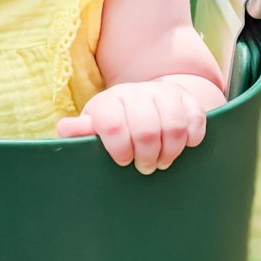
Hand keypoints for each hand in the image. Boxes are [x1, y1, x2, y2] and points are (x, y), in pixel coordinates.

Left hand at [56, 81, 206, 173]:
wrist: (146, 100)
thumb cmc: (116, 122)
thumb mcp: (96, 126)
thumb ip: (80, 130)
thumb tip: (64, 128)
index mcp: (111, 101)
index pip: (113, 124)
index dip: (120, 149)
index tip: (123, 161)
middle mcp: (138, 93)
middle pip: (146, 130)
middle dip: (146, 157)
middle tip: (145, 167)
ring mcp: (164, 94)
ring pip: (174, 126)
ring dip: (169, 152)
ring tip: (162, 161)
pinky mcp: (188, 99)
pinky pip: (196, 119)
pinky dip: (192, 139)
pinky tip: (183, 147)